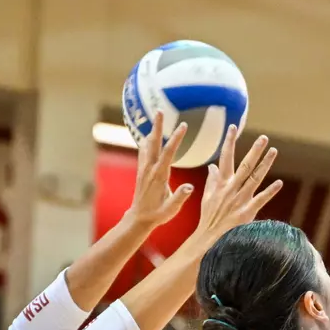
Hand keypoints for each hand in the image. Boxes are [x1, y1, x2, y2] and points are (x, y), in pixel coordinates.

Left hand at [124, 111, 194, 229]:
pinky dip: (146, 142)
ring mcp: (144, 169)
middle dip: (158, 127)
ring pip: (147, 146)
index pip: (169, 153)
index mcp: (159, 176)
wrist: (139, 219)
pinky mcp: (141, 172)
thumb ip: (180, 197)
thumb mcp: (171, 209)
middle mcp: (150, 169)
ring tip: (157, 119)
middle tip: (160, 111)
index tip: (183, 126)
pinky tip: (148, 137)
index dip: (176, 138)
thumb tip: (189, 187)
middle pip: (154, 143)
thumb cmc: (157, 214)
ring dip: (153, 132)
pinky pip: (143, 152)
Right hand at [189, 126, 282, 249]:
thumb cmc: (209, 219)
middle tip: (264, 137)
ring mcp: (240, 199)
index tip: (233, 127)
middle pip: (245, 165)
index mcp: (221, 184)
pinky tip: (279, 183)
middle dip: (254, 150)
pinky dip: (270, 191)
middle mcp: (231, 189)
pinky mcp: (247, 212)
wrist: (208, 239)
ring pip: (254, 178)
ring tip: (274, 151)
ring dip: (265, 164)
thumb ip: (211, 180)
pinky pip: (260, 199)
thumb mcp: (206, 197)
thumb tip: (212, 166)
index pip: (225, 158)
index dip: (229, 142)